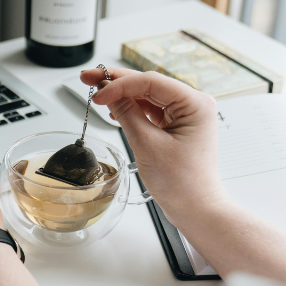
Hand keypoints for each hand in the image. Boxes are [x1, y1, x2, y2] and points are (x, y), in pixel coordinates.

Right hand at [80, 67, 225, 226]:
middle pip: (149, 84)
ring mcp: (186, 115)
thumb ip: (126, 114)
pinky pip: (151, 110)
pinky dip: (132, 108)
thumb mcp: (147, 144)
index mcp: (195, 103)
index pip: (151, 82)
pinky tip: (114, 109)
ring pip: (148, 95)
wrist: (196, 208)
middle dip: (118, 82)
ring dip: (123, 95)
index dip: (120, 84)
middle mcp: (193, 104)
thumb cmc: (182, 183)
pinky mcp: (177, 126)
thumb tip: (108, 94)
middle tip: (89, 77)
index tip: (97, 93)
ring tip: (97, 93)